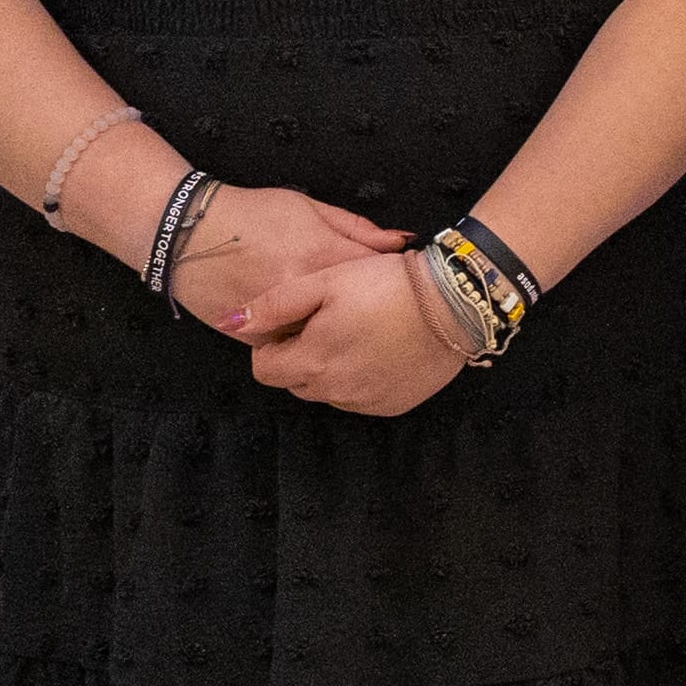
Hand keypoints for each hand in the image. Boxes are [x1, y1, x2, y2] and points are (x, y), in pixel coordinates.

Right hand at [166, 183, 400, 334]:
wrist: (186, 234)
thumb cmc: (251, 214)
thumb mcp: (308, 207)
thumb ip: (356, 228)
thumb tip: (399, 242)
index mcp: (323, 256)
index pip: (381, 276)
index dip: (393, 278)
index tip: (396, 280)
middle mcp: (305, 294)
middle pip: (358, 313)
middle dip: (371, 310)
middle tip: (377, 305)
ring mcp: (280, 321)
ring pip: (326, 339)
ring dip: (339, 332)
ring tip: (346, 321)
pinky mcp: (258, 340)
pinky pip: (293, 350)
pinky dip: (304, 342)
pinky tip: (311, 330)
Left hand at [226, 243, 469, 418]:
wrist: (454, 304)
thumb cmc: (385, 284)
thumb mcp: (325, 280)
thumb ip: (274, 304)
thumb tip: (230, 322)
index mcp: (312, 363)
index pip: (265, 369)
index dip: (272, 343)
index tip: (295, 322)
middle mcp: (335, 393)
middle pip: (296, 382)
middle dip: (301, 356)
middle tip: (328, 322)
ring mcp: (366, 403)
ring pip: (328, 392)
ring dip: (331, 369)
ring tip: (357, 332)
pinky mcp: (393, 405)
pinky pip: (360, 398)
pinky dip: (361, 378)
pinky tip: (380, 350)